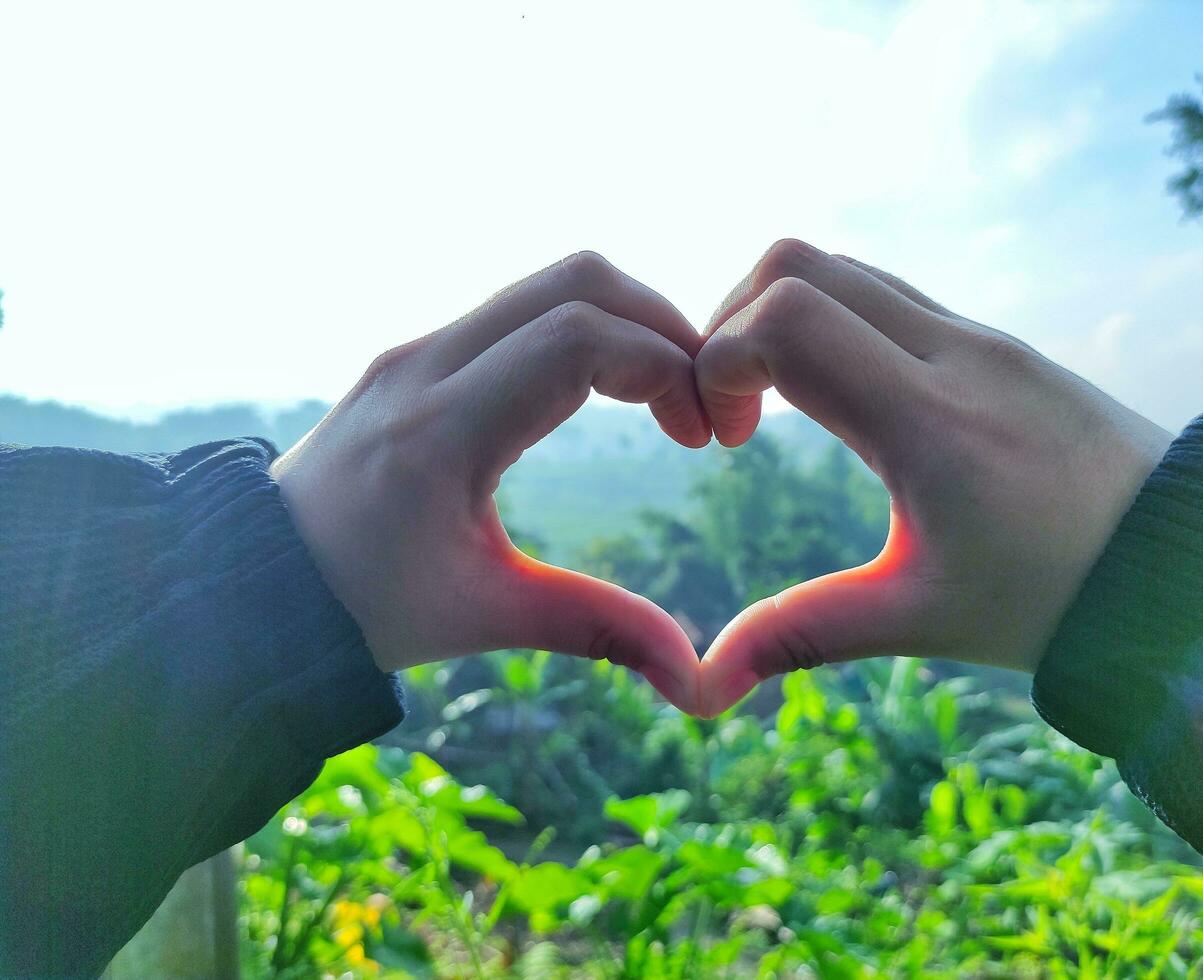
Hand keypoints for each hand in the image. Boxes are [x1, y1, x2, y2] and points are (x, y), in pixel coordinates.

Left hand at [271, 252, 708, 711]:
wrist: (256, 582)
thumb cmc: (364, 607)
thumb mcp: (484, 617)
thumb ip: (594, 628)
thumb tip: (694, 677)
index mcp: (441, 431)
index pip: (577, 339)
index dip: (664, 366)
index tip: (701, 433)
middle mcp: (424, 367)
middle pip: (575, 280)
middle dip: (661, 324)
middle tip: (701, 395)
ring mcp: (415, 350)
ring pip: (547, 282)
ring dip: (623, 320)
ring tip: (666, 393)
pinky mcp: (415, 354)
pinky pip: (517, 307)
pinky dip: (581, 326)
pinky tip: (607, 388)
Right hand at [694, 239, 1173, 715]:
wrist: (1183, 559)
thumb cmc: (1057, 596)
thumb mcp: (921, 617)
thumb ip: (806, 632)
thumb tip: (708, 682)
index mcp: (929, 419)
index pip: (787, 317)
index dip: (719, 358)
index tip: (724, 437)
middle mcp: (953, 354)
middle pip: (797, 263)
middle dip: (730, 326)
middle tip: (731, 413)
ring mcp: (979, 337)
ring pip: (845, 270)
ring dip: (781, 318)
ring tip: (772, 405)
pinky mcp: (994, 343)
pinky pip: (888, 295)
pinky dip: (832, 323)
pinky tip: (837, 399)